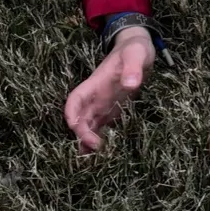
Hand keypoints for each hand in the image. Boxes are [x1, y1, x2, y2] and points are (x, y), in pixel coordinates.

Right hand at [65, 27, 155, 151]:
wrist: (138, 49)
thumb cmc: (135, 49)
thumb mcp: (136, 54)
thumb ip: (133, 68)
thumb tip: (131, 84)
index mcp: (95, 84)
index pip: (75, 100)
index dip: (71, 113)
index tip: (76, 128)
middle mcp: (95, 97)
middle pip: (80, 118)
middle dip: (82, 134)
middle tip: (97, 148)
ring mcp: (103, 105)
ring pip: (88, 126)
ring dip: (87, 142)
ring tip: (95, 160)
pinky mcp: (112, 112)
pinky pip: (101, 128)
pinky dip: (99, 141)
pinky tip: (104, 155)